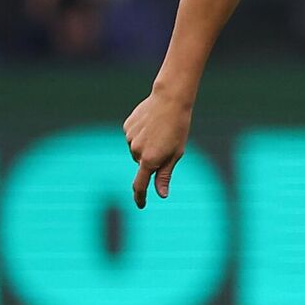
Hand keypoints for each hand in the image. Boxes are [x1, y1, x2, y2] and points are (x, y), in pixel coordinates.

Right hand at [124, 90, 191, 207]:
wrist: (170, 100)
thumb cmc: (178, 128)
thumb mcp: (176, 153)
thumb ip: (165, 175)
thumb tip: (161, 194)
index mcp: (150, 160)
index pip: (140, 185)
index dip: (140, 196)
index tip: (141, 205)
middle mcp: (136, 151)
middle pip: (142, 163)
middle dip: (152, 159)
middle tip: (167, 143)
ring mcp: (129, 138)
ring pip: (137, 149)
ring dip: (147, 145)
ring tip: (160, 130)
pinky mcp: (127, 127)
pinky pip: (133, 136)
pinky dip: (142, 134)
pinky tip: (152, 124)